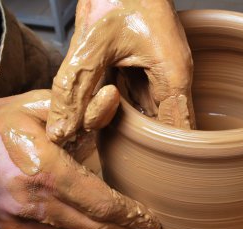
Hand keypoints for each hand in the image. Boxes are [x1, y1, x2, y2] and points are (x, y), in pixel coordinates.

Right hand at [0, 90, 160, 228]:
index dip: (130, 216)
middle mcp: (34, 205)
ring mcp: (20, 221)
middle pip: (93, 228)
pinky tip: (94, 226)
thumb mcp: (35, 107)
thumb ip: (78, 108)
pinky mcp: (11, 228)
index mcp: (45, 173)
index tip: (152, 225)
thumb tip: (113, 98)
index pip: (100, 203)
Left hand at [46, 0, 194, 143]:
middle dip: (139, 136)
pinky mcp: (152, 65)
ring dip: (132, 120)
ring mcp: (165, 70)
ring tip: (105, 120)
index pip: (179, 130)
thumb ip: (76, 89)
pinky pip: (143, 95)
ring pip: (153, 110)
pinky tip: (108, 102)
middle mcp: (174, 76)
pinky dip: (126, 104)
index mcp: (173, 75)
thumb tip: (62, 130)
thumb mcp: (92, 45)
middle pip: (164, 124)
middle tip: (113, 145)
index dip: (167, 153)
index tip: (156, 169)